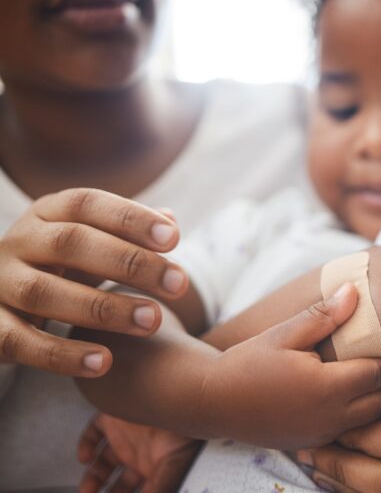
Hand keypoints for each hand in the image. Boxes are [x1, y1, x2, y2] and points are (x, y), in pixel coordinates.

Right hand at [0, 188, 188, 376]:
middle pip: (71, 243)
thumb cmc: (62, 263)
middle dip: (130, 263)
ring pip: (44, 292)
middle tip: (178, 284)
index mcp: (47, 213)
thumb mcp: (94, 242)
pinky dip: (61, 353)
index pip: (87, 204)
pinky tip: (104, 361)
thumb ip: (130, 233)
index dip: (130, 218)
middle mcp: (18, 241)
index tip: (173, 238)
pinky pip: (19, 341)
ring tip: (153, 321)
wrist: (0, 298)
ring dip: (103, 309)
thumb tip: (170, 221)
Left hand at [78, 413, 199, 492]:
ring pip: (102, 461)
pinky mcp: (114, 417)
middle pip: (117, 480)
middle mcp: (140, 453)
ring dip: (91, 479)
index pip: (134, 489)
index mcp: (154, 466)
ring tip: (87, 490)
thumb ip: (158, 488)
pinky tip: (85, 458)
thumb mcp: (173, 469)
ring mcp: (127, 436)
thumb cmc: (185, 432)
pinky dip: (85, 445)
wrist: (178, 400)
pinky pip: (94, 431)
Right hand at [202, 283, 380, 449]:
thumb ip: (323, 317)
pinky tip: (365, 402)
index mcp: (327, 387)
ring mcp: (321, 434)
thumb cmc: (248, 362)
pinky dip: (365, 417)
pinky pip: (350, 431)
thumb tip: (355, 292)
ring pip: (368, 420)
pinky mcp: (311, 443)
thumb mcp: (284, 333)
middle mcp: (330, 416)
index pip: (379, 374)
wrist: (211, 402)